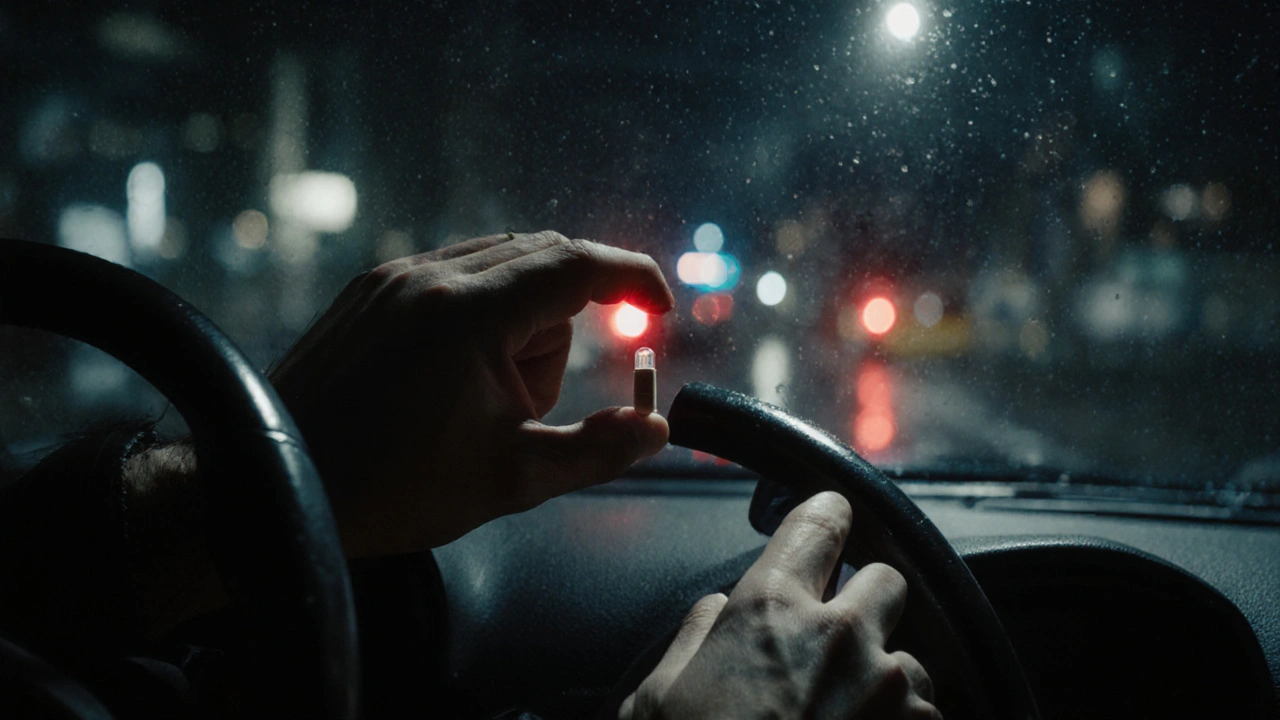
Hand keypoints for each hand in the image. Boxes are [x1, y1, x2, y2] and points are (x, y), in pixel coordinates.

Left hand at [270, 231, 674, 555]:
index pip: (578, 264)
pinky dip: (477, 316)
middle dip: (563, 324)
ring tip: (478, 400)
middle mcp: (430, 276)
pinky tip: (450, 381)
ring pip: (498, 269)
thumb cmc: (391, 488)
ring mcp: (392, 277)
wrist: (277, 483)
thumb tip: (656, 428)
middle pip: (543, 263)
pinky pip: (452, 278)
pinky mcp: (368, 291)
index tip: (658, 309)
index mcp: (470, 313)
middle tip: (528, 402)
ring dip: (517, 323)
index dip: (632, 279)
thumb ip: (597, 450)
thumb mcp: (512, 478)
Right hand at [621, 492, 940, 719]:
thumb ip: (697, 636)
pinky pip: (924, 716)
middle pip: (886, 581)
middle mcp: (840, 636)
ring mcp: (889, 692)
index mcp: (769, 608)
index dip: (826, 520)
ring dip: (886, 680)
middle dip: (864, 604)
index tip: (829, 525)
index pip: (822, 520)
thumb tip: (718, 610)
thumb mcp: (657, 698)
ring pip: (910, 658)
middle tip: (833, 642)